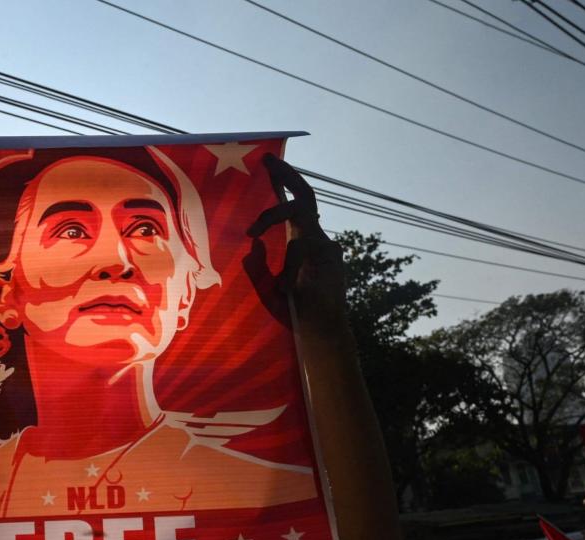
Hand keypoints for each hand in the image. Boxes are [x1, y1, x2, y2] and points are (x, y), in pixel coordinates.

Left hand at [242, 155, 345, 335]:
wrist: (320, 334)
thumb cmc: (294, 312)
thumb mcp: (267, 287)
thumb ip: (259, 267)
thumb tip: (253, 244)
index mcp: (302, 241)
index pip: (293, 204)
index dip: (283, 183)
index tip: (265, 164)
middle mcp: (317, 238)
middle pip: (306, 196)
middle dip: (287, 176)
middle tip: (268, 160)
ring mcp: (327, 247)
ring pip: (300, 222)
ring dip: (274, 226)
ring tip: (258, 244)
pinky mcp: (332, 259)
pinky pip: (303, 250)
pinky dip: (291, 268)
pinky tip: (288, 289)